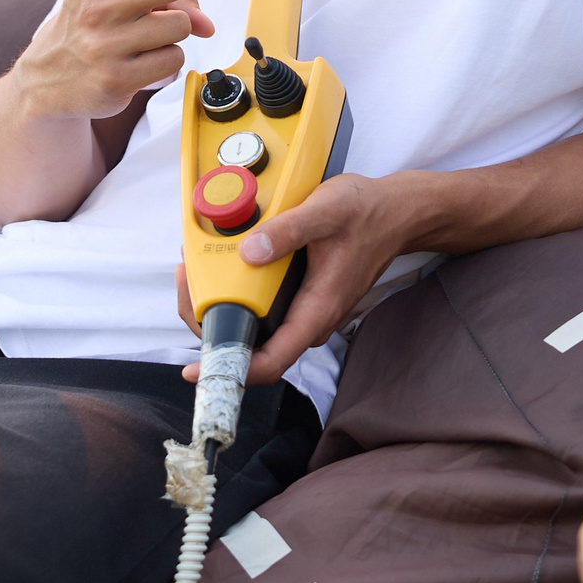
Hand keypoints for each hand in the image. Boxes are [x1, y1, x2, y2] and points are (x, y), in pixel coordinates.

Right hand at [5, 0, 257, 124]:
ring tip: (146, 37)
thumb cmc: (90, 25)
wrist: (45, 81)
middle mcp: (98, 6)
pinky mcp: (117, 78)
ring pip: (180, 26)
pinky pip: (173, 59)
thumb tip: (206, 24)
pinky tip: (140, 61)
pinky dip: (168, 59)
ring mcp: (106, 44)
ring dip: (178, 30)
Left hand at [176, 170, 421, 382]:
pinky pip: (263, 307)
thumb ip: (288, 231)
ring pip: (255, 327)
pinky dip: (236, 292)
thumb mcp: (326, 212)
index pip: (270, 362)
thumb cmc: (367, 214)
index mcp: (316, 311)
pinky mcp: (300, 297)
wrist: (395, 213)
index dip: (230, 370)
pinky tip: (220, 265)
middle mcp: (308, 319)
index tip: (196, 369)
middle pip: (254, 347)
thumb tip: (249, 251)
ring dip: (220, 307)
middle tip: (187, 282)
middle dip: (212, 326)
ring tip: (194, 271)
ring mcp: (304, 310)